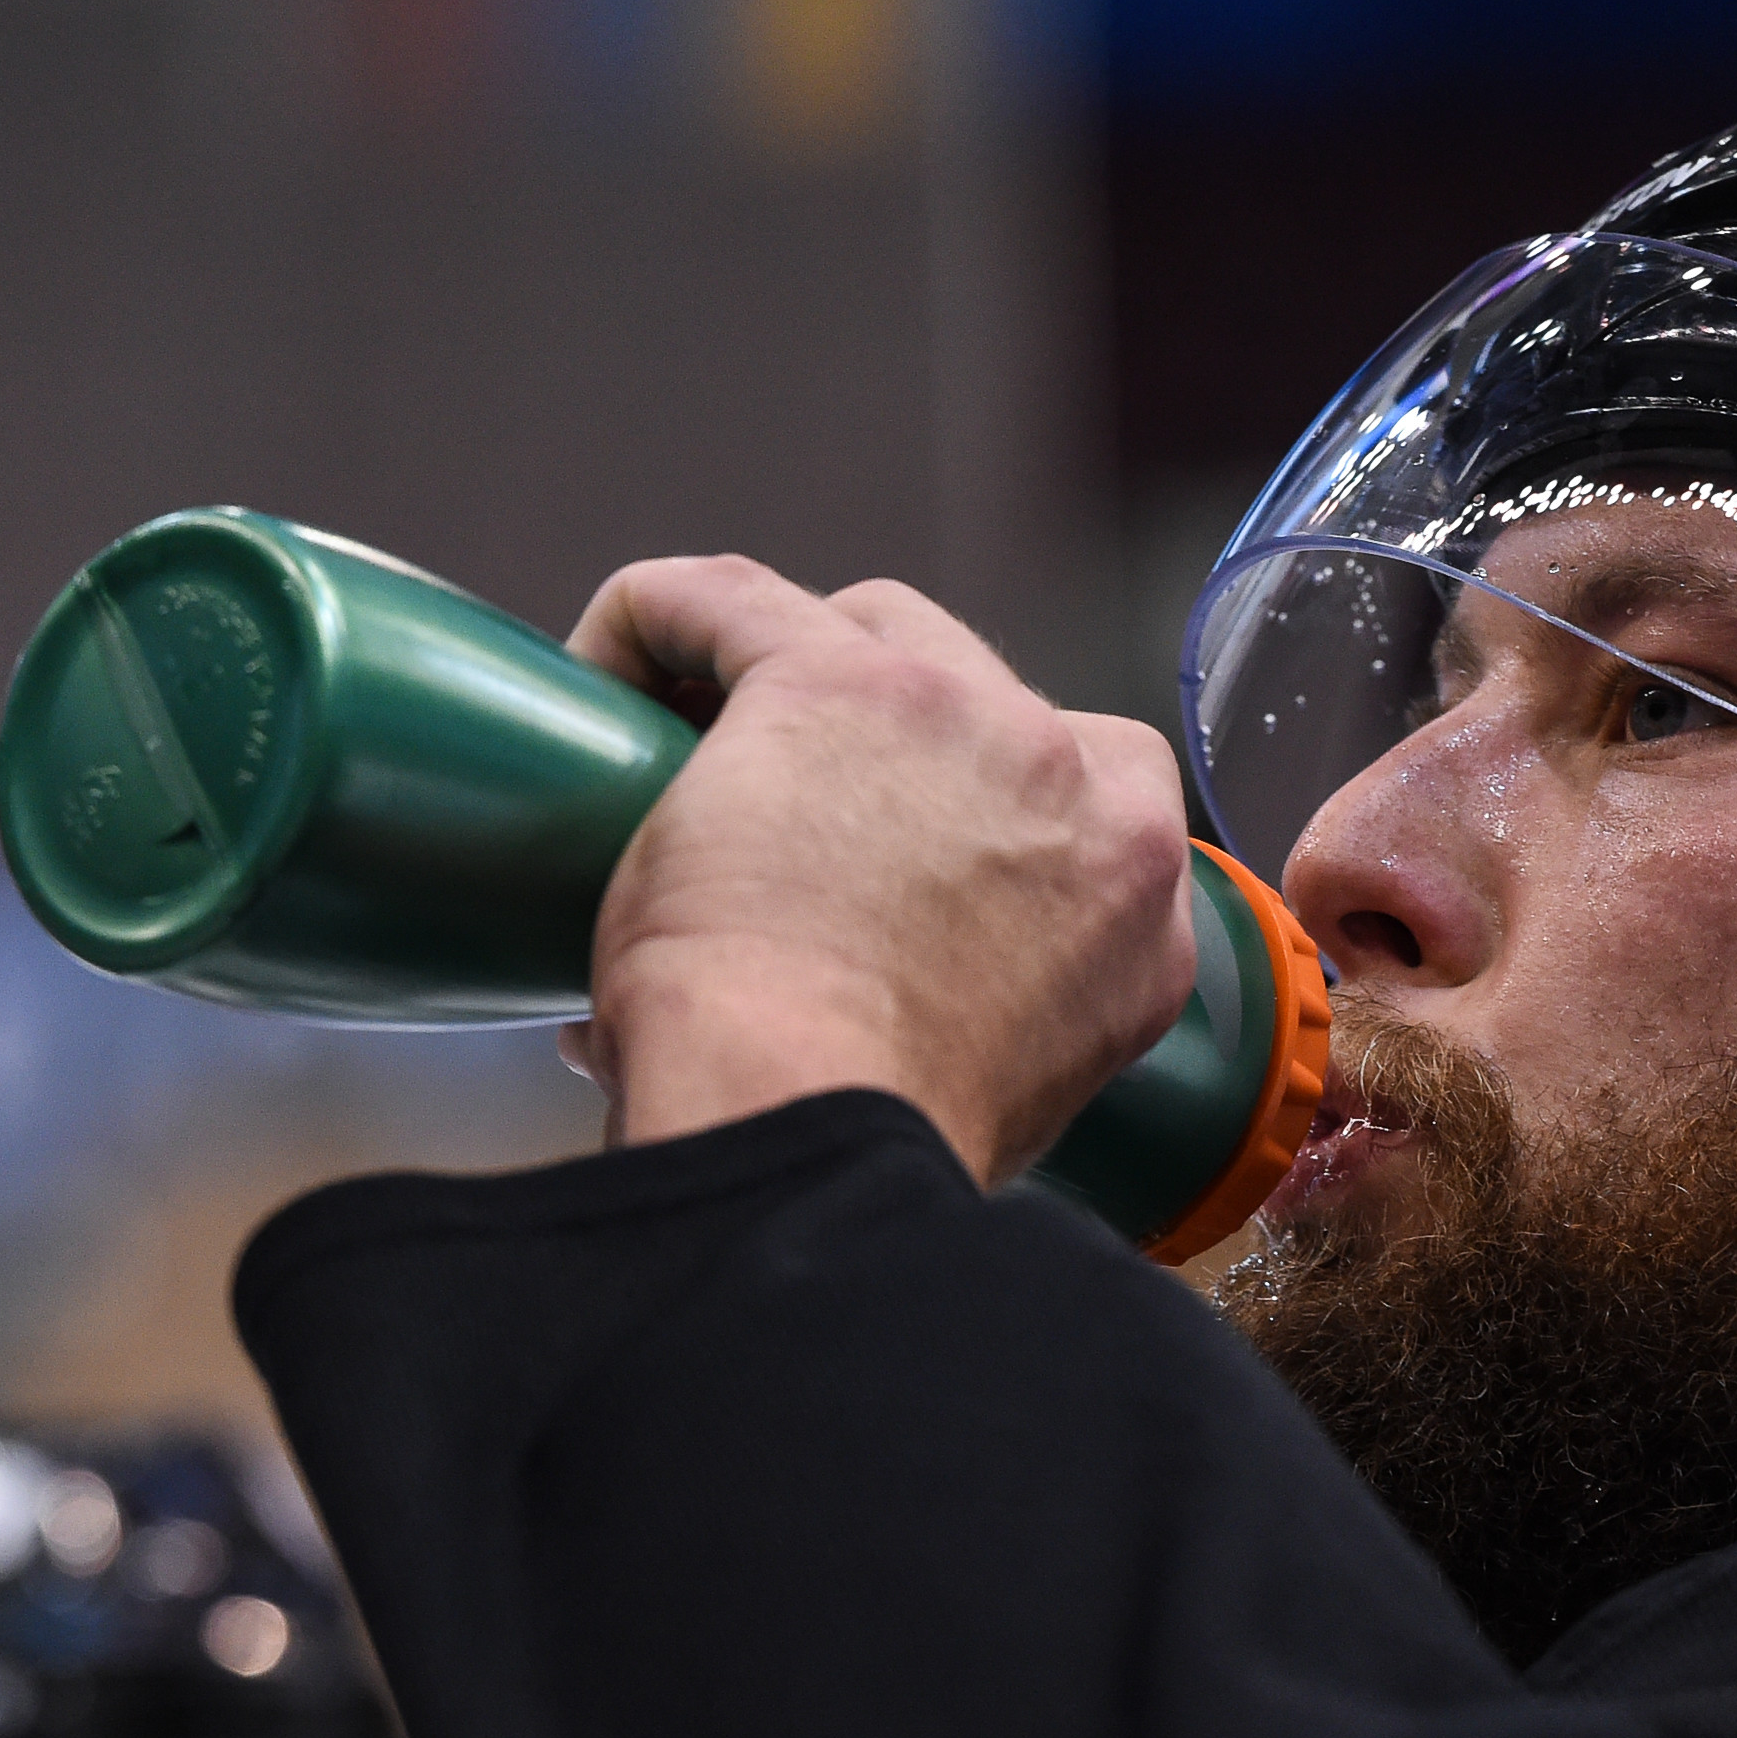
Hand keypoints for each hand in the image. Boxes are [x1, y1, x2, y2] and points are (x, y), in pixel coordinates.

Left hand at [552, 556, 1195, 1182]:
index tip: (881, 847)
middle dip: (886, 731)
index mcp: (1138, 904)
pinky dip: (659, 619)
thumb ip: (998, 1014)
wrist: (814, 1129)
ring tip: (679, 742)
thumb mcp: (1010, 1087)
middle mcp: (1084, 789)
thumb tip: (863, 1007)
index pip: (1073, 796)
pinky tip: (597, 669)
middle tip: (778, 805)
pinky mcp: (838, 680)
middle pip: (980, 694)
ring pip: (871, 629)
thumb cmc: (876, 1139)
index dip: (969, 806)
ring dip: (788, 667)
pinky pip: (734, 598)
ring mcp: (972, 719)